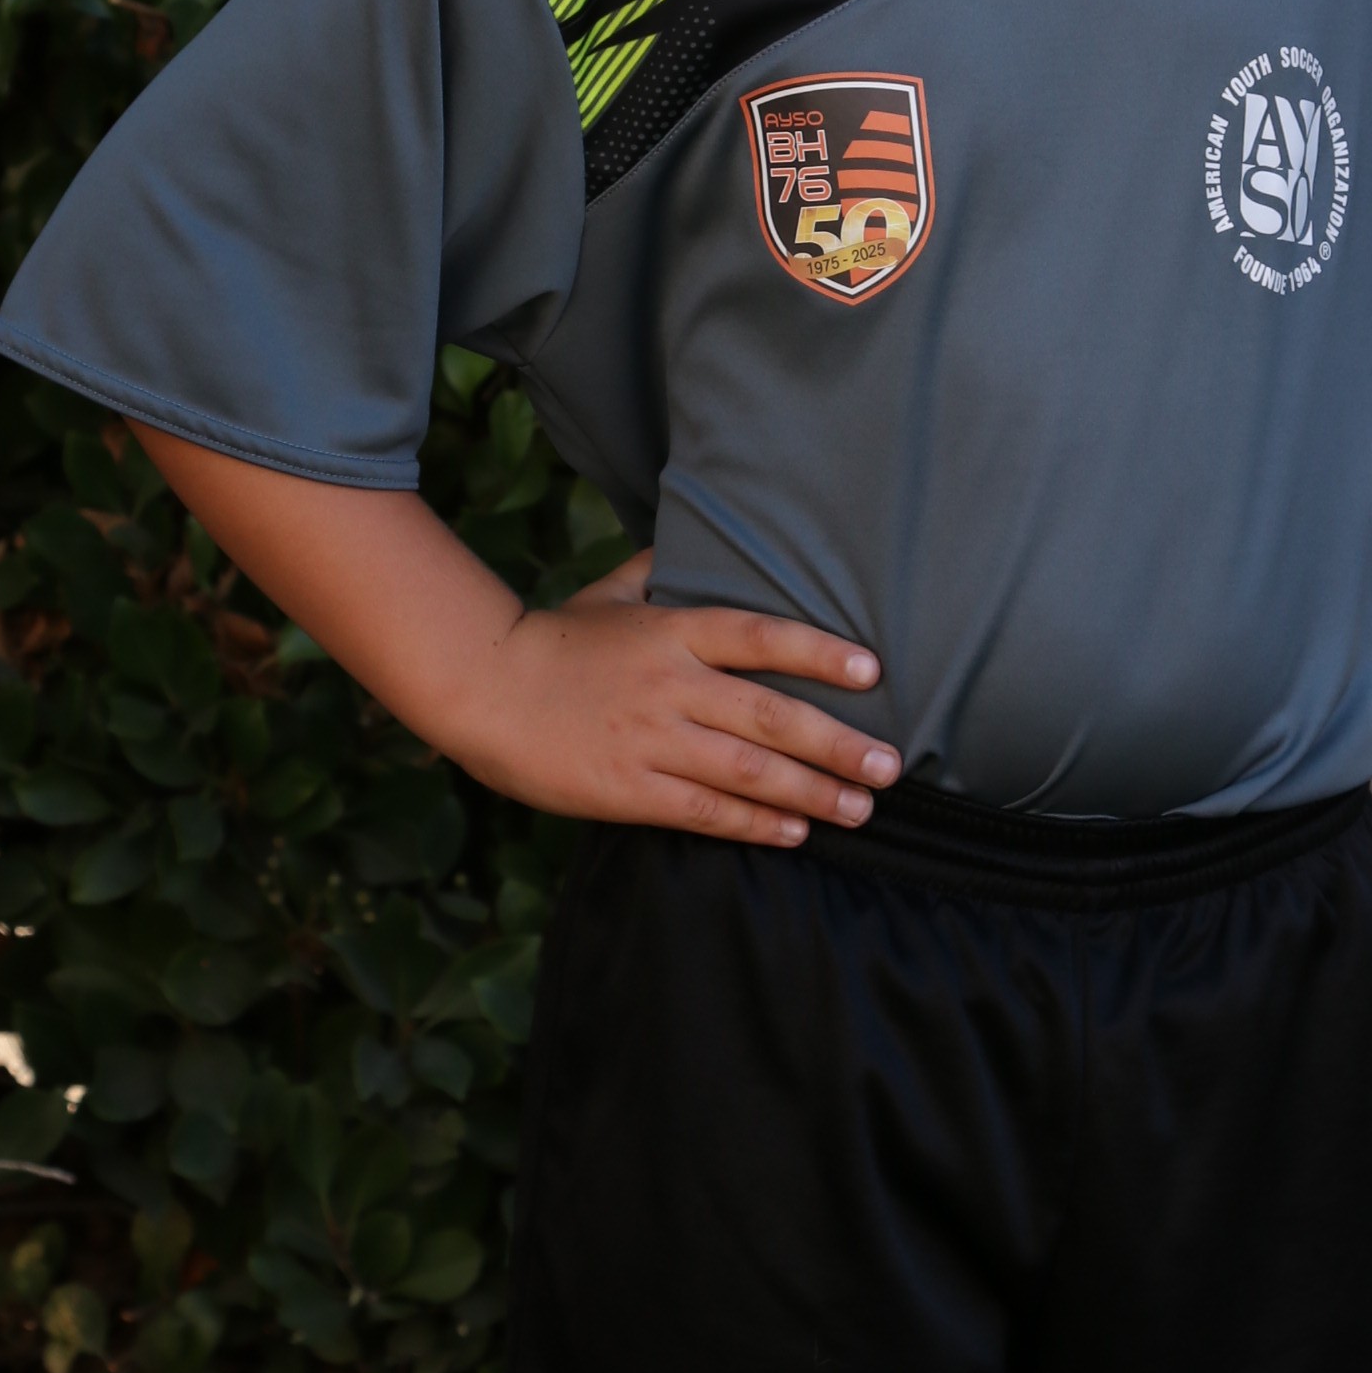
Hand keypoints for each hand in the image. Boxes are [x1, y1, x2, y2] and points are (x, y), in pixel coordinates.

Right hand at [447, 548, 900, 848]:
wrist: (481, 688)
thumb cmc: (551, 639)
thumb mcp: (609, 592)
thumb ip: (658, 570)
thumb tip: (689, 538)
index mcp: (673, 631)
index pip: (762, 637)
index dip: (821, 654)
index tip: (874, 673)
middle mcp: (672, 684)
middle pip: (772, 714)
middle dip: (839, 744)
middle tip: (891, 767)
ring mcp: (651, 739)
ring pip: (748, 770)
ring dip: (812, 793)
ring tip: (861, 809)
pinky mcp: (627, 788)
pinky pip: (704, 811)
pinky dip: (755, 825)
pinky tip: (795, 834)